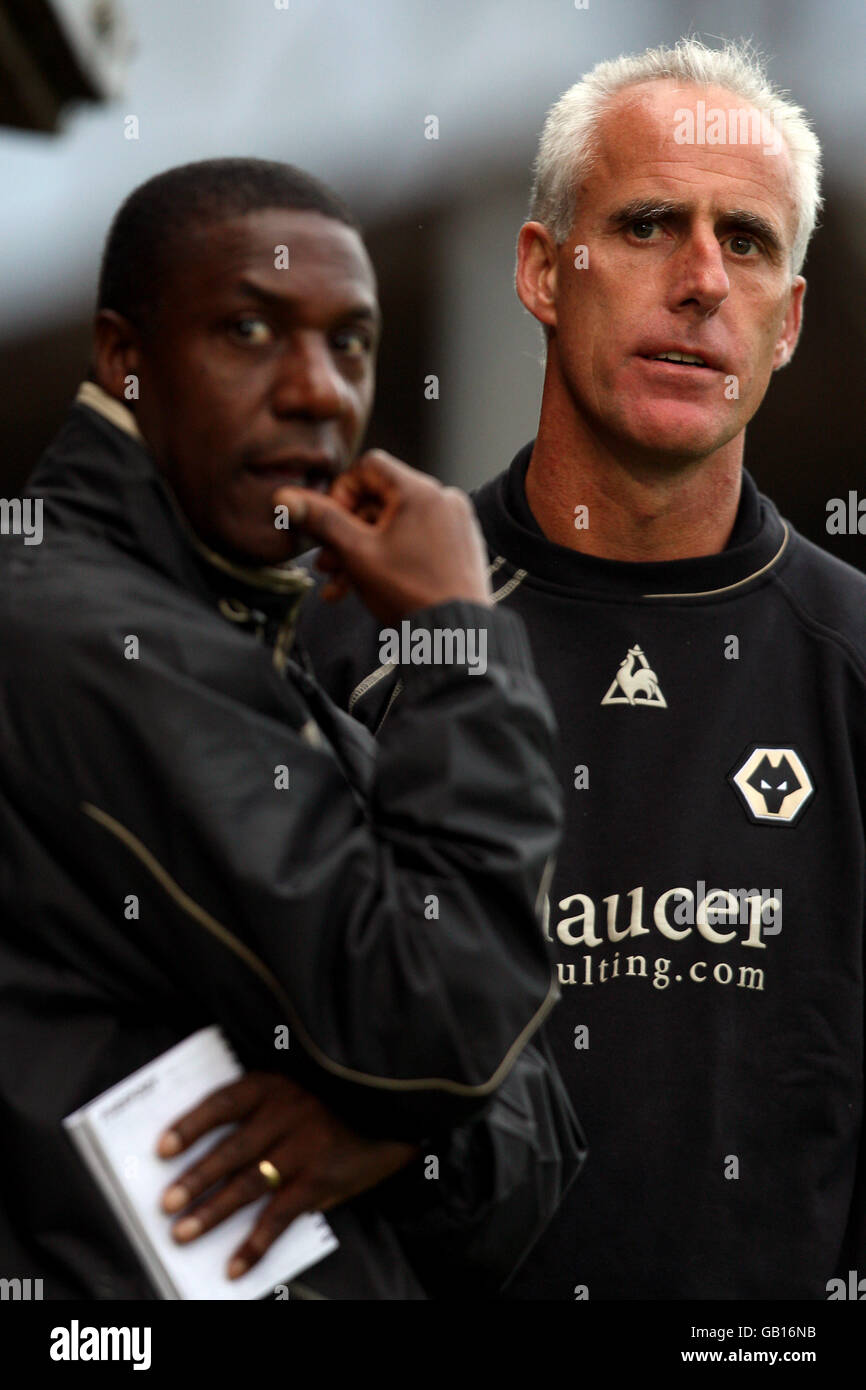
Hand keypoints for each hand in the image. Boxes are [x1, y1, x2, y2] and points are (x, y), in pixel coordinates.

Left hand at [155, 1072, 418, 1279]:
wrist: (390, 1114)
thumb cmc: (328, 1107)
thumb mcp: (292, 1095)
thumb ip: (256, 1117)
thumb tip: (200, 1158)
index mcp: (274, 1086)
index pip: (223, 1102)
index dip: (191, 1125)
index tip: (161, 1149)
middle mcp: (288, 1111)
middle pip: (232, 1149)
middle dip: (195, 1178)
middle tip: (165, 1204)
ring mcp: (306, 1145)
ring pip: (250, 1183)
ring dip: (212, 1211)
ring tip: (184, 1232)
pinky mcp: (322, 1179)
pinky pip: (280, 1215)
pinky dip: (255, 1243)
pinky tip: (234, 1264)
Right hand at [275, 449, 491, 623]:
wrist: (456, 635)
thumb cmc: (410, 592)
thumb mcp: (356, 554)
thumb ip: (321, 522)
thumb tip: (285, 497)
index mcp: (420, 491)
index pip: (369, 466)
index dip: (341, 492)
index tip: (329, 524)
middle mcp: (441, 500)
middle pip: (379, 500)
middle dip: (345, 533)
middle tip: (325, 562)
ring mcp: (453, 524)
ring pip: (393, 526)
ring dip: (360, 551)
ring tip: (338, 583)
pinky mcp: (458, 548)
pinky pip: (415, 542)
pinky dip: (388, 558)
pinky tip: (364, 587)